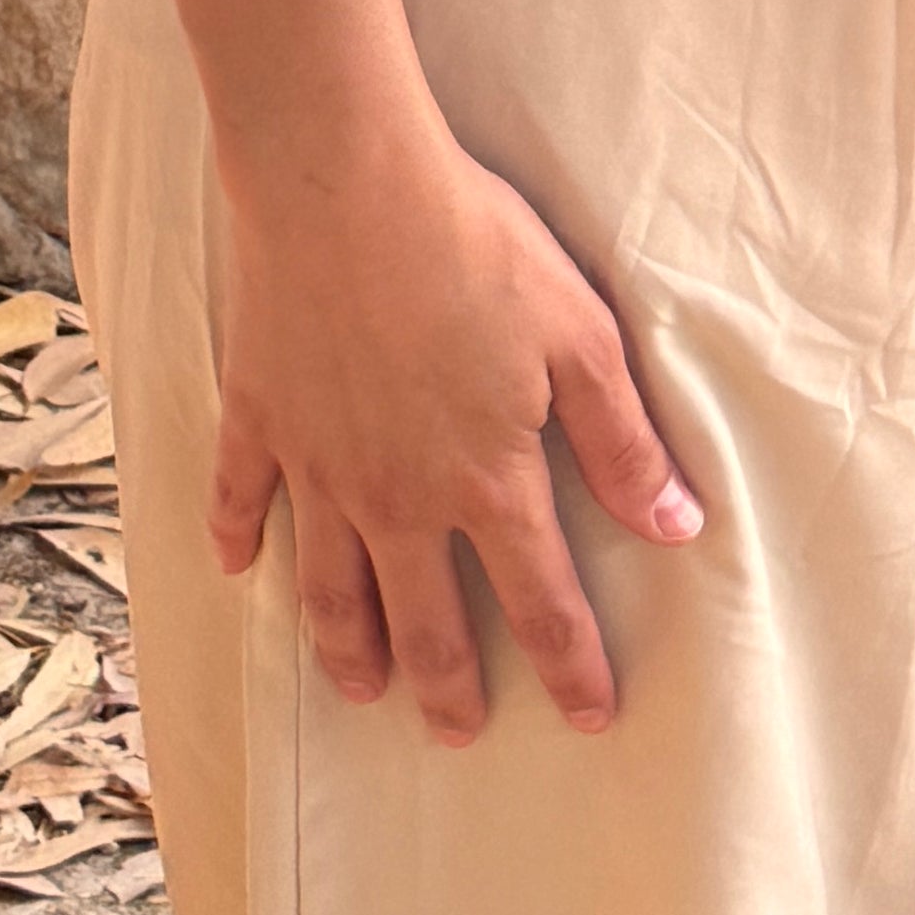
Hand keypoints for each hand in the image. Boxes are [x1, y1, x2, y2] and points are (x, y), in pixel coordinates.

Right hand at [206, 121, 702, 746]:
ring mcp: (319, 463)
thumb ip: (623, 442)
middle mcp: (398, 496)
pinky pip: (239, 496)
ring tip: (362, 689)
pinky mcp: (258, 416)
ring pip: (330, 587)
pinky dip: (237, 538)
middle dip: (449, 688)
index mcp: (485, 479)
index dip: (570, 666)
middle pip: (426, 622)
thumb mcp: (578, 337)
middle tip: (458, 732)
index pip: (542, 602)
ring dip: (348, 647)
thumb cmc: (473, 246)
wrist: (344, 182)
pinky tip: (236, 566)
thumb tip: (678, 527)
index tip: (590, 716)